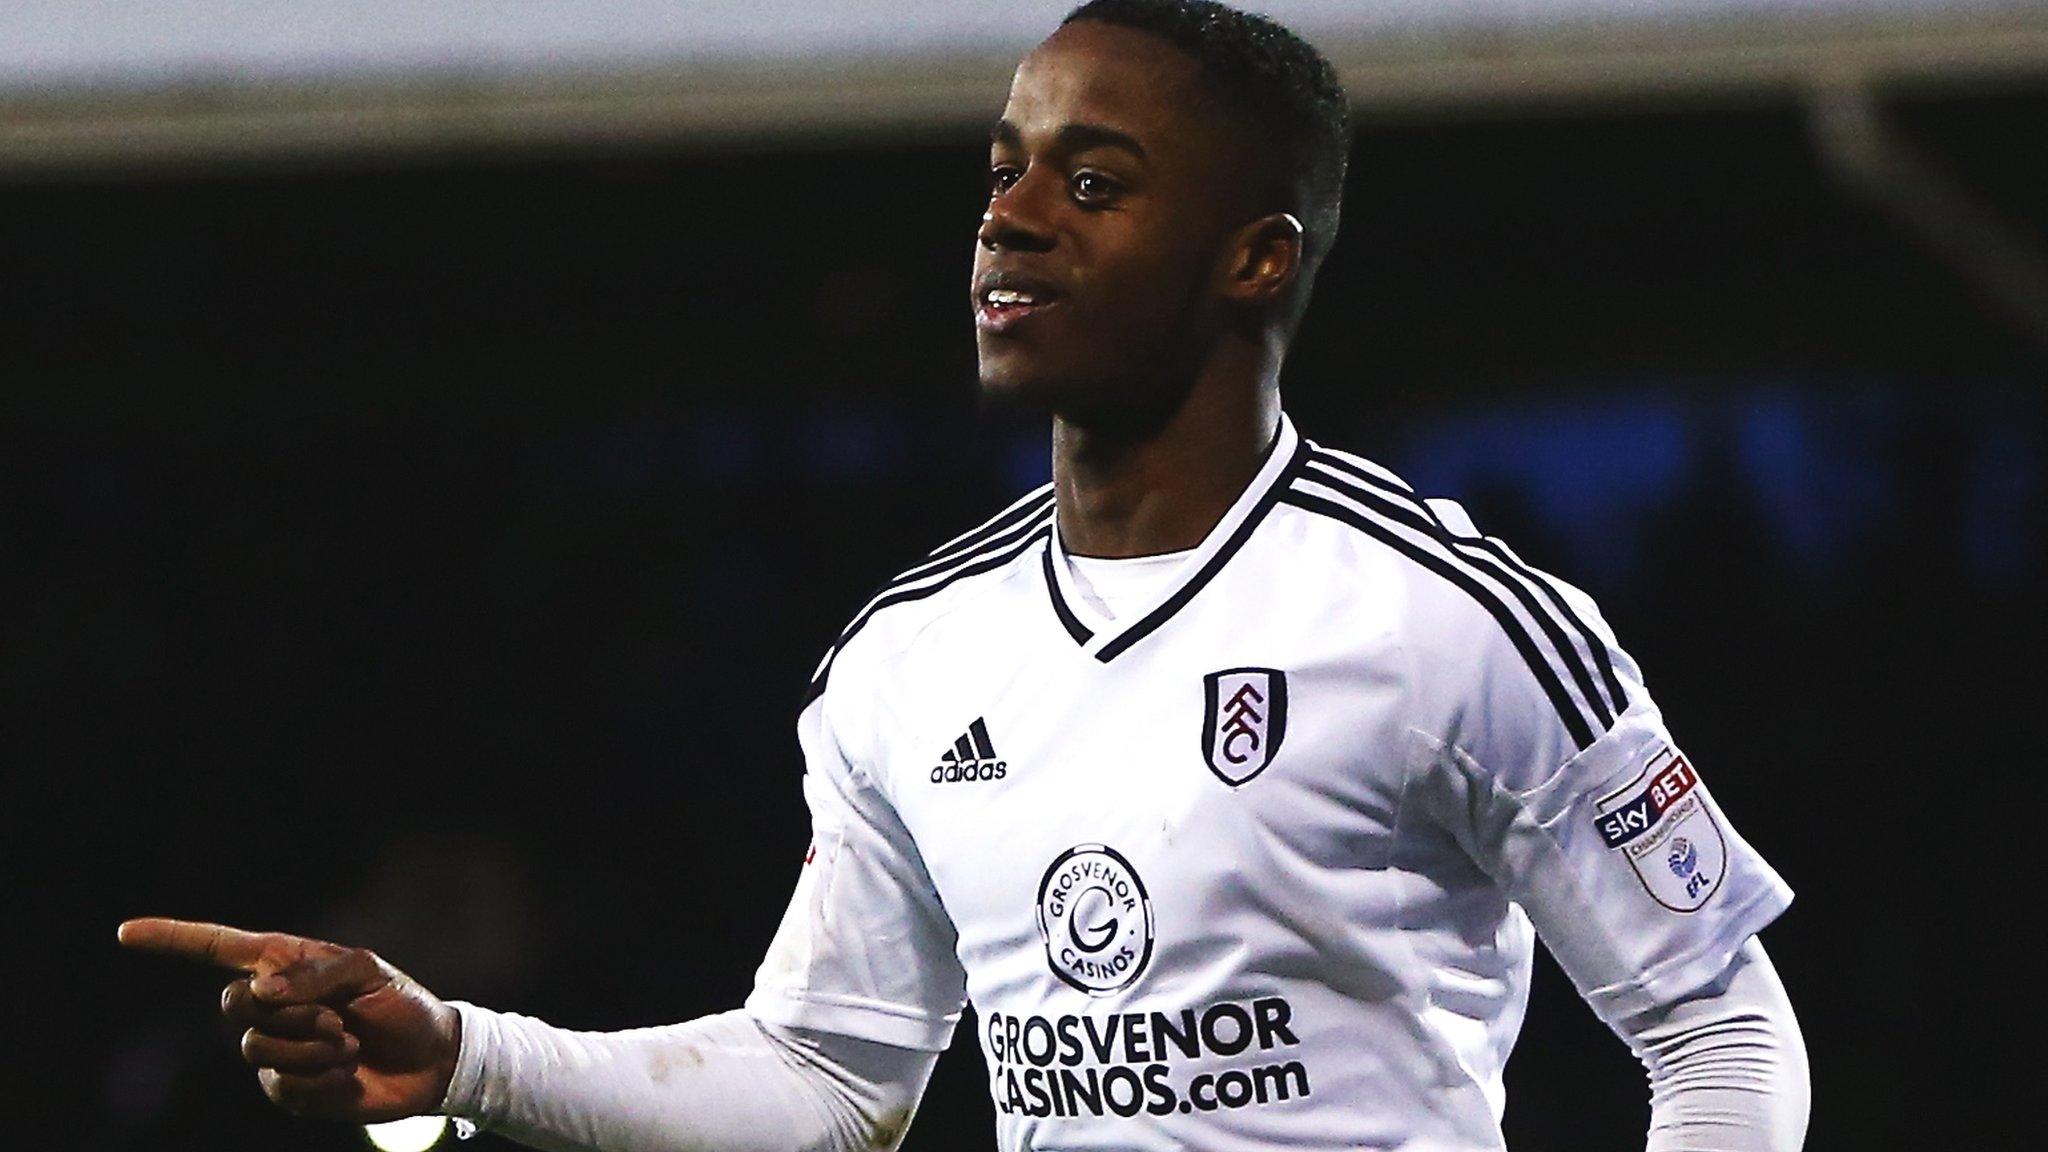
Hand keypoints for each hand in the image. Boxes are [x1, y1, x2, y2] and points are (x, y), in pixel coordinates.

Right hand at [118, 917, 462, 1122]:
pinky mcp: (287, 1087)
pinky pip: (281, 1085)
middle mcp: (273, 1004)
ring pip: (256, 1048)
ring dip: (311, 1047)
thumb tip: (260, 989)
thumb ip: (314, 974)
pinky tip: (346, 1073)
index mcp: (287, 964)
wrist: (429, 1061)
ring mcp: (276, 1048)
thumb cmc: (402, 1006)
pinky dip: (321, 1078)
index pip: (219, 948)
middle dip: (287, 1012)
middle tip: (336, 1017)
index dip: (173, 939)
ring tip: (347, 1045)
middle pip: (233, 1005)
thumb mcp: (369, 973)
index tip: (127, 933)